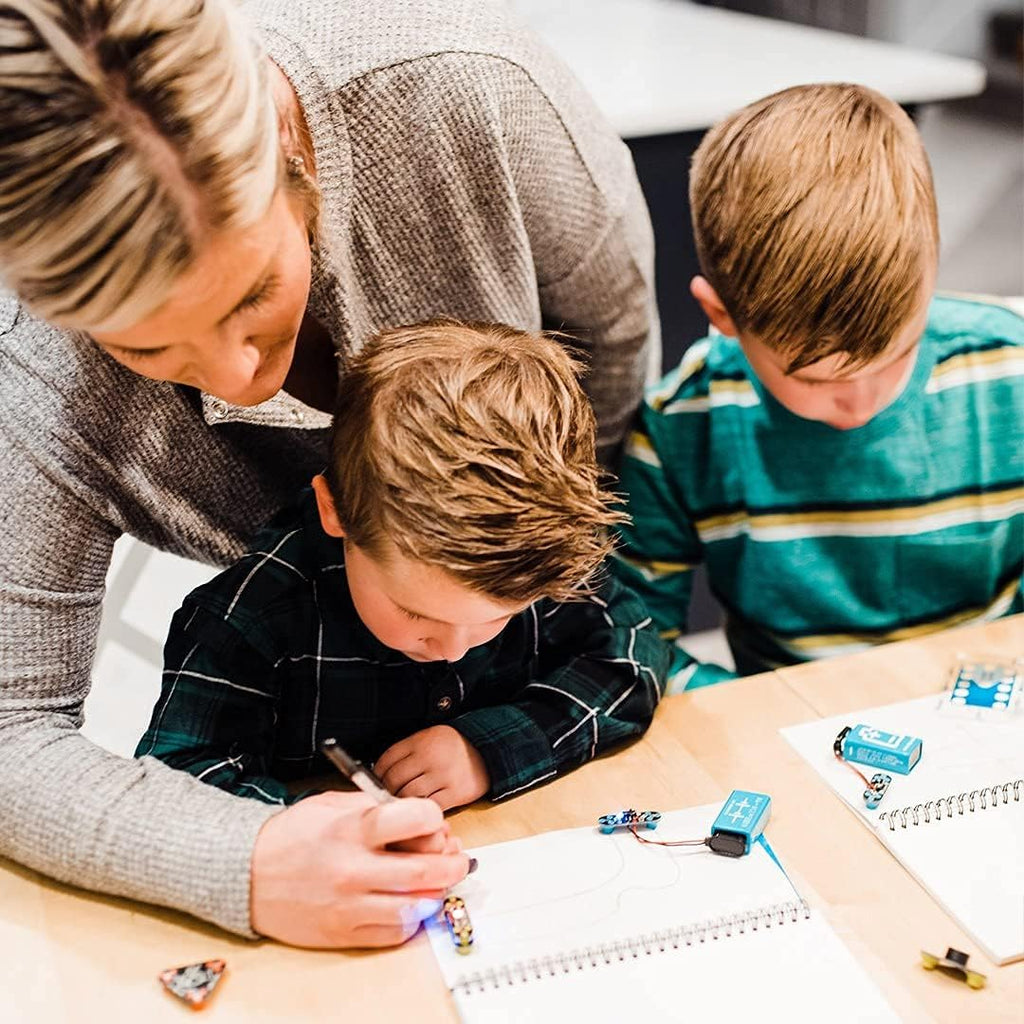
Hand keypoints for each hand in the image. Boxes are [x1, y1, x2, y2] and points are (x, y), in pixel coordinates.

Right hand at [250, 791, 468, 947]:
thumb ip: (375, 808)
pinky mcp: (344, 933)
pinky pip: (395, 933)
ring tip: (435, 883)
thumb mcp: (332, 804)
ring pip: (416, 907)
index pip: (417, 819)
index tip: (434, 822)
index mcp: (354, 830)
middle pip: (426, 870)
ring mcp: (350, 905)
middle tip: (457, 860)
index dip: (435, 818)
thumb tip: (417, 818)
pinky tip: (408, 905)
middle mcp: (355, 869)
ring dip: (435, 894)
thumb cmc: (292, 836)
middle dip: (453, 864)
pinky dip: (411, 920)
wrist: (245, 873)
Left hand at [375, 725, 489, 809]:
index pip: (387, 760)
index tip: (377, 782)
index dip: (377, 774)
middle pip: (394, 780)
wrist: (488, 749)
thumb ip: (406, 753)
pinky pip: (430, 807)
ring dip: (402, 804)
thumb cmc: (453, 746)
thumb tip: (380, 774)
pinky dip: (422, 811)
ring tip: (403, 805)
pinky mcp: (456, 793)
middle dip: (387, 791)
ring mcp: (443, 776)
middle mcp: (430, 757)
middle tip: (387, 797)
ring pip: (409, 796)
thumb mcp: (428, 738)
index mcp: (421, 741)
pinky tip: (420, 810)